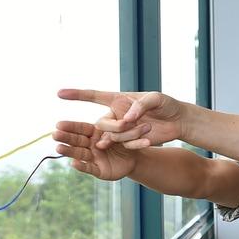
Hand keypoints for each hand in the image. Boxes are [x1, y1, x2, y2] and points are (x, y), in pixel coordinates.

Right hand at [53, 118, 137, 180]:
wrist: (136, 157)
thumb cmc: (127, 139)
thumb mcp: (122, 130)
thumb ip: (115, 127)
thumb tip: (109, 121)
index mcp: (95, 132)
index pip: (81, 128)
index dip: (70, 126)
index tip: (58, 124)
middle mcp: (91, 145)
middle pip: (77, 140)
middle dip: (65, 137)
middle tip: (54, 135)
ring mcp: (94, 158)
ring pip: (80, 154)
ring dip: (69, 151)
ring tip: (59, 148)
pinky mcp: (99, 170)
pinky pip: (90, 168)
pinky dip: (82, 166)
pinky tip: (74, 164)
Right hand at [57, 88, 185, 148]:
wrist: (179, 121)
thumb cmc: (167, 104)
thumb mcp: (157, 99)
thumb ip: (141, 105)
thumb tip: (127, 118)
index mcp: (119, 99)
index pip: (94, 96)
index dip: (77, 94)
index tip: (60, 93)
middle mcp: (116, 114)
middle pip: (101, 123)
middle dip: (114, 126)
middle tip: (129, 125)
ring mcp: (122, 129)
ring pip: (113, 136)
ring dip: (127, 136)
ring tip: (145, 129)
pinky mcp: (130, 142)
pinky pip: (125, 145)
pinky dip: (135, 144)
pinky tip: (147, 141)